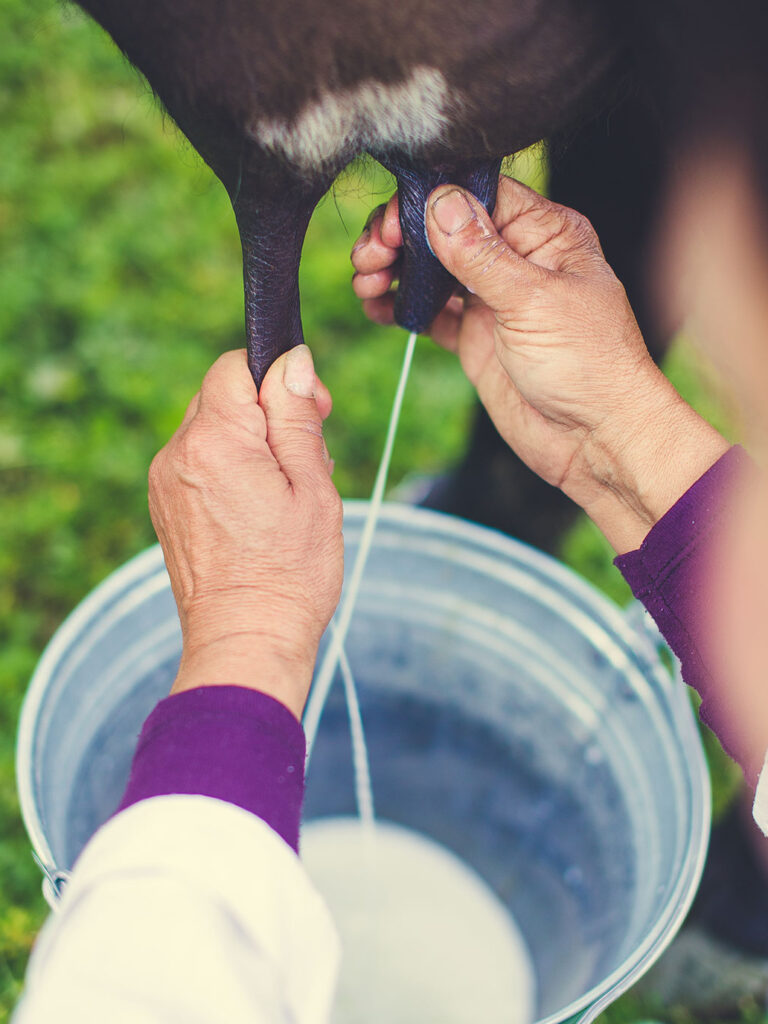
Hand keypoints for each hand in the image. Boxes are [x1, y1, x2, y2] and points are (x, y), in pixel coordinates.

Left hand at [148, 347, 342, 718]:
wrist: (246, 641)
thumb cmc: (290, 573)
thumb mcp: (312, 487)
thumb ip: (296, 416)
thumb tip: (293, 359)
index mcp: (215, 441)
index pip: (235, 365)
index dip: (279, 376)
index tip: (314, 410)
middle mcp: (177, 454)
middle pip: (222, 394)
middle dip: (267, 410)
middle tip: (308, 456)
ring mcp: (164, 482)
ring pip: (211, 428)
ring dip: (250, 441)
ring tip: (284, 491)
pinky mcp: (164, 506)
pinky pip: (198, 461)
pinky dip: (229, 468)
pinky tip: (258, 507)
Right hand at [352, 177, 728, 551]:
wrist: (594, 441)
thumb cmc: (590, 367)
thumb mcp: (533, 301)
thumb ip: (482, 255)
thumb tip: (440, 203)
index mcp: (545, 234)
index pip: (478, 194)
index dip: (431, 202)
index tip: (394, 223)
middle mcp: (517, 259)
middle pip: (446, 228)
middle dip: (402, 236)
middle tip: (370, 256)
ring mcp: (493, 299)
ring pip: (432, 268)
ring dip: (393, 269)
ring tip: (365, 282)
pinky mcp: (476, 336)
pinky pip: (429, 311)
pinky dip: (399, 306)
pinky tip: (377, 307)